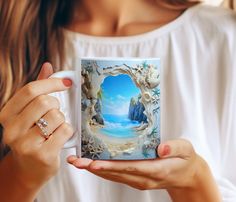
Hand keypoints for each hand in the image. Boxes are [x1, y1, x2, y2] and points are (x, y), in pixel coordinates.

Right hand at [0, 63, 73, 188]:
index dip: (52, 82)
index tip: (67, 83)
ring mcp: (25, 144)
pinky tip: (59, 138)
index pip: (31, 90)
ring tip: (54, 129)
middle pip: (45, 102)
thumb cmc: (31, 136)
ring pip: (57, 116)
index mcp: (6, 114)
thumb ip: (37, 90)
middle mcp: (12, 129)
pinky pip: (65, 130)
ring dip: (62, 120)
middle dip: (56, 105)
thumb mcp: (29, 113)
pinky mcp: (42, 155)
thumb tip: (48, 65)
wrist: (29, 169)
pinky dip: (68, 131)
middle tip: (54, 113)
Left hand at [68, 139, 220, 201]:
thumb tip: (162, 147)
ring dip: (94, 170)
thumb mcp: (186, 150)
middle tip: (77, 161)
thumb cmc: (184, 160)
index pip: (130, 168)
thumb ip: (175, 147)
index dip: (111, 166)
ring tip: (78, 162)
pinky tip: (92, 165)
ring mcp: (139, 179)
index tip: (95, 164)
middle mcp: (144, 177)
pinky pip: (116, 175)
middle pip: (116, 173)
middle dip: (94, 168)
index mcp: (156, 169)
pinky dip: (103, 170)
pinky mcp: (136, 178)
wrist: (186, 175)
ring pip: (113, 176)